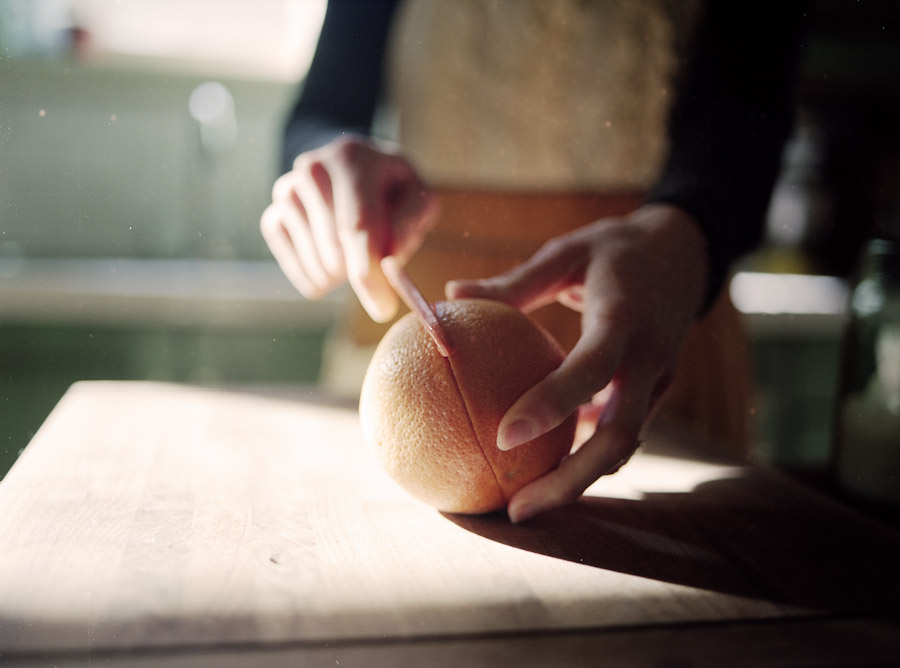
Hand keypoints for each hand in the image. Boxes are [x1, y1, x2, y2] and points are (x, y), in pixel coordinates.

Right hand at [260, 137, 437, 321]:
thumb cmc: (391, 189)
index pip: (357, 225)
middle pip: (336, 252)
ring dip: (343, 275)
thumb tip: (388, 259)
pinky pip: (296, 270)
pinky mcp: (273, 218)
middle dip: (362, 272)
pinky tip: (333, 262)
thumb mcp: (418, 196)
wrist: (353, 173)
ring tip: (355, 250)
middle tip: (379, 261)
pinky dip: (319, 279)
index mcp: (350, 158)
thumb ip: (412, 223)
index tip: (383, 308)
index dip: (369, 271)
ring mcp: (286, 194)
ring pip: (318, 266)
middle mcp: (311, 170)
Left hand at [445, 204, 709, 521]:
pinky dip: (588, 455)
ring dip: (578, 480)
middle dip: (569, 481)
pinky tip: (548, 468)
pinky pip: (623, 432)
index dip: (551, 405)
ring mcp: (660, 380)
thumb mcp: (568, 251)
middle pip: (617, 437)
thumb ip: (515, 281)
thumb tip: (453, 293)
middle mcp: (650, 357)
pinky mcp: (657, 391)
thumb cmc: (618, 248)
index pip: (591, 369)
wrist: (689, 251)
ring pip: (623, 446)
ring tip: (526, 503)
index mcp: (626, 317)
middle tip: (515, 509)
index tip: (503, 437)